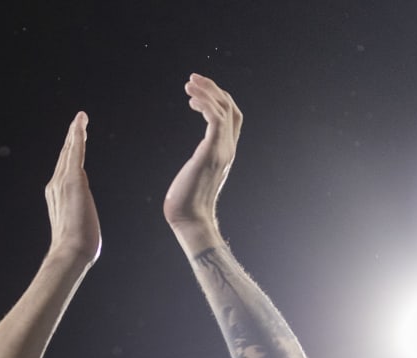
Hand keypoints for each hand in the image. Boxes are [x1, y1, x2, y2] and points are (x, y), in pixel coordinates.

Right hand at [45, 112, 100, 264]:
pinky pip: (76, 152)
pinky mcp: (73, 180)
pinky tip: (80, 122)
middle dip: (71, 138)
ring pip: (70, 151)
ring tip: (80, 119)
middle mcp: (55, 186)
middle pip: (65, 157)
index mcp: (57, 197)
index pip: (65, 171)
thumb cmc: (76, 249)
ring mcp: (62, 182)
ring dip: (75, 133)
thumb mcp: (77, 232)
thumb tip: (85, 236)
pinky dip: (77, 135)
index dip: (69, 155)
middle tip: (78, 122)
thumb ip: (79, 224)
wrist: (71, 252)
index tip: (74, 142)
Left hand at [164, 74, 242, 242]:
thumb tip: (191, 168)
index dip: (218, 100)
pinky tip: (191, 101)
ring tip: (189, 84)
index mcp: (224, 153)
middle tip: (193, 79)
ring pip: (223, 109)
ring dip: (207, 92)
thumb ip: (198, 164)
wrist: (190, 220)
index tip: (197, 93)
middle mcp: (227, 149)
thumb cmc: (185, 204)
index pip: (231, 118)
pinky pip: (215, 119)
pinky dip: (206, 105)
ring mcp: (222, 151)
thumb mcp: (194, 176)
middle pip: (231, 108)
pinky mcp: (211, 153)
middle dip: (213, 89)